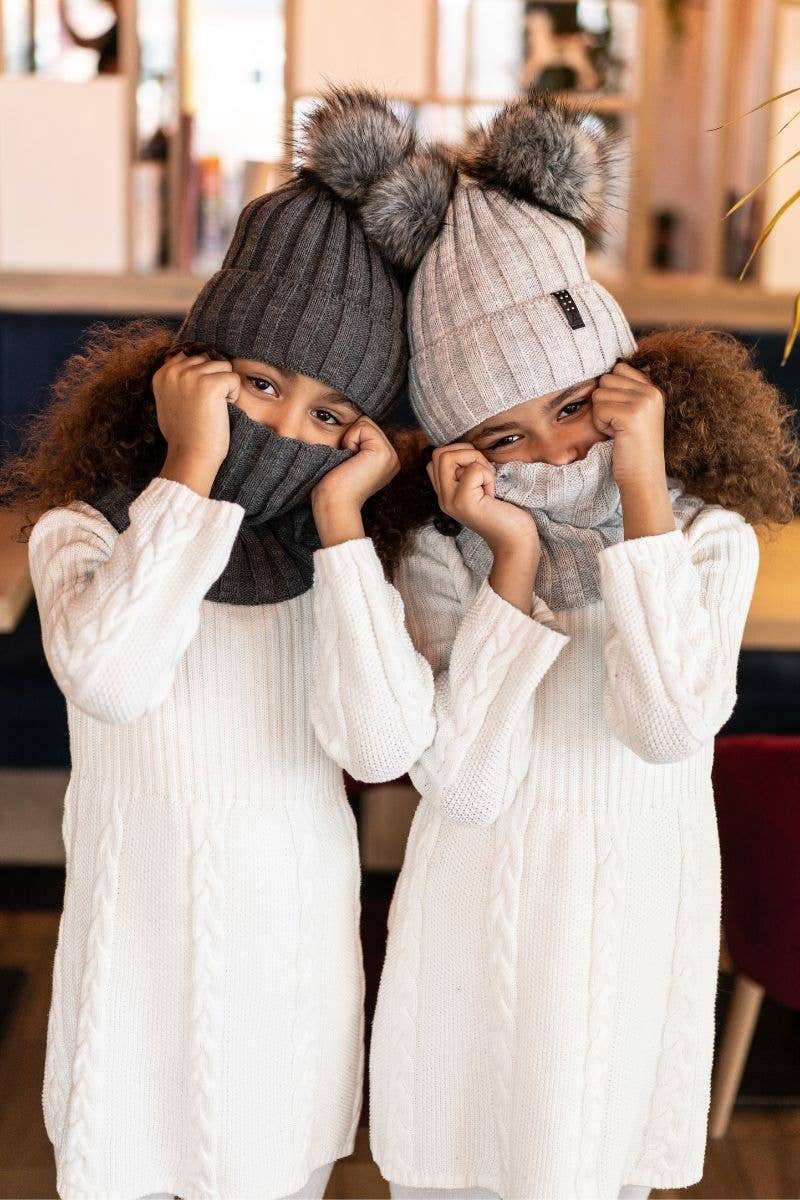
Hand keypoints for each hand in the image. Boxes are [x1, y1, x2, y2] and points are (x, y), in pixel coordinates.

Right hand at [154, 352, 238, 479]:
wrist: (190, 455)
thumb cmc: (182, 434)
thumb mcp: (167, 401)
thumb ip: (173, 380)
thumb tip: (181, 357)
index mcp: (162, 374)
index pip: (190, 357)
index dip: (201, 377)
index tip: (198, 399)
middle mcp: (174, 371)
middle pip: (208, 360)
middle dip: (214, 379)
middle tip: (206, 407)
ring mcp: (192, 376)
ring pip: (223, 367)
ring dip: (225, 387)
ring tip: (213, 409)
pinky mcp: (210, 384)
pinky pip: (234, 378)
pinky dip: (234, 395)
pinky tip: (222, 411)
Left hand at [311, 417, 399, 546]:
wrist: (334, 506)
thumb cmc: (333, 488)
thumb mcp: (349, 461)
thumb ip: (357, 445)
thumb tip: (349, 424)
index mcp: (385, 461)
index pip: (367, 429)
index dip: (350, 439)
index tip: (347, 464)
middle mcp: (393, 458)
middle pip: (367, 423)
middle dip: (351, 437)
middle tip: (348, 464)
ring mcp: (391, 456)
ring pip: (365, 422)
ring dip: (350, 439)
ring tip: (349, 463)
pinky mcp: (384, 453)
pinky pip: (363, 426)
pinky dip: (350, 439)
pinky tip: (350, 460)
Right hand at [428, 444, 538, 554]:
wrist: (516, 541)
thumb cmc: (505, 512)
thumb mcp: (481, 488)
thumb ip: (468, 472)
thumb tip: (467, 449)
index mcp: (446, 493)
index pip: (436, 459)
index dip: (459, 454)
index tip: (478, 471)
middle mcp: (443, 498)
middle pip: (439, 453)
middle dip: (466, 452)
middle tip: (484, 472)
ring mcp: (450, 501)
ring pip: (449, 456)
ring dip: (475, 461)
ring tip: (487, 481)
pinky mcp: (464, 502)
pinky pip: (472, 469)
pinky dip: (488, 475)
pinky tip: (493, 493)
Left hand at [592, 362, 674, 538]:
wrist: (643, 477)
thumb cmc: (633, 449)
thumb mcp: (635, 414)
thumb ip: (626, 391)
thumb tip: (603, 373)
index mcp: (654, 389)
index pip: (619, 368)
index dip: (610, 391)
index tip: (622, 414)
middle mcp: (652, 391)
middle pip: (606, 379)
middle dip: (604, 403)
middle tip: (619, 424)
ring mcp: (643, 401)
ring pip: (599, 393)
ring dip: (601, 415)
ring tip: (618, 431)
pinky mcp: (631, 414)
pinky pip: (598, 408)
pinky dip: (601, 425)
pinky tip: (616, 436)